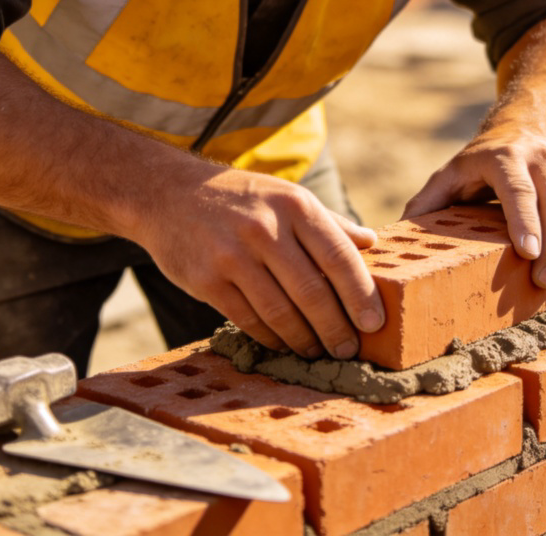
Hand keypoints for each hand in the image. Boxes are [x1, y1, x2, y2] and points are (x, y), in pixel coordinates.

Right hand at [137, 169, 385, 358]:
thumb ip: (328, 223)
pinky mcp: (207, 280)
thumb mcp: (287, 196)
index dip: (361, 294)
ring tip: (318, 352)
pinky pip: (248, 319)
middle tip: (349, 350)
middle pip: (312, 291)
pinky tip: (284, 344)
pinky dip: (271, 338)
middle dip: (336, 328)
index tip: (376, 323)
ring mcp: (234, 255)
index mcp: (295, 205)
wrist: (169, 194)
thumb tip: (371, 242)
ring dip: (304, 340)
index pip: (339, 256)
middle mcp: (265, 228)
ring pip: (280, 312)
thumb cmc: (242, 197)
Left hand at [401, 128, 545, 288]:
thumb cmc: (479, 166)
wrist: (524, 131)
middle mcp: (542, 157)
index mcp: (504, 156)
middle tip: (544, 284)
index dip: (525, 222)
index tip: (528, 255)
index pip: (519, 189)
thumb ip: (427, 202)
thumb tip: (397, 236)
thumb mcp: (450, 175)